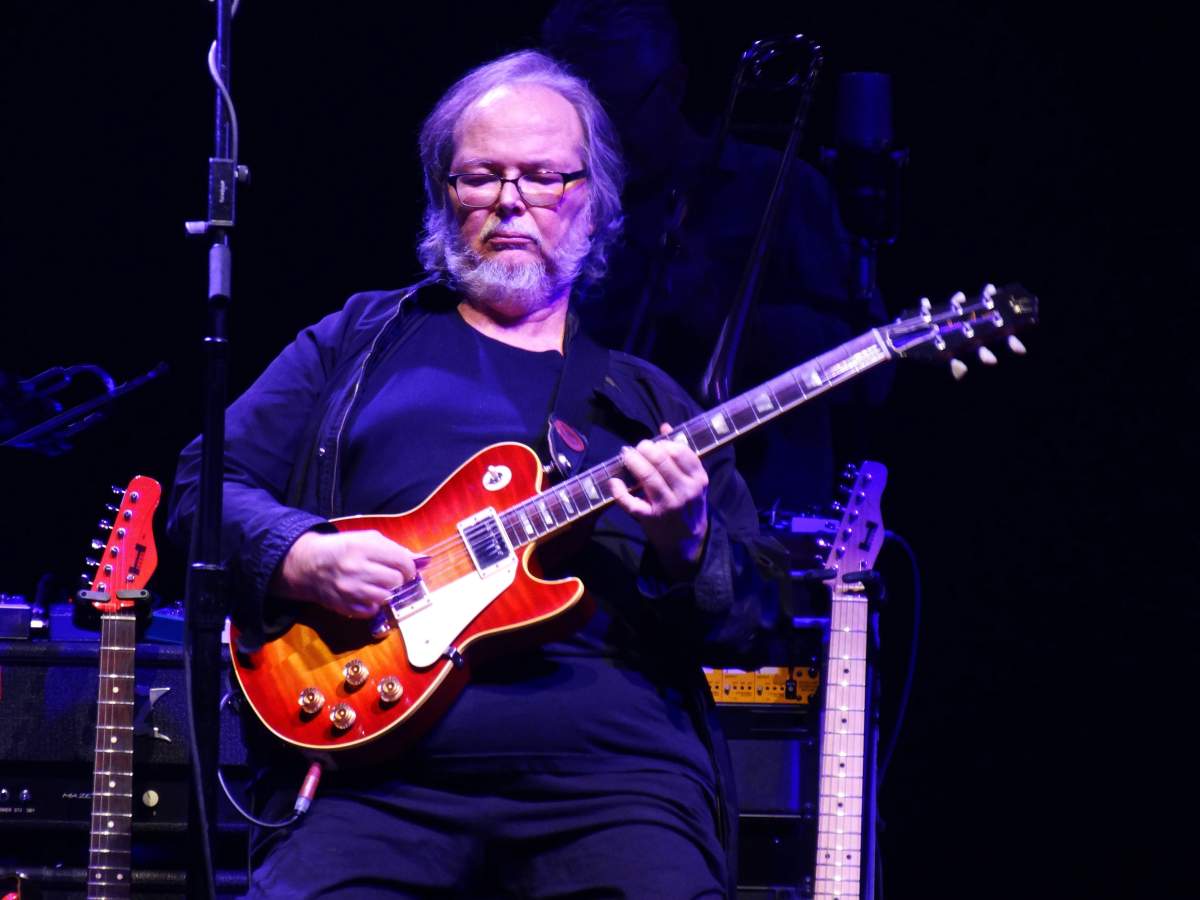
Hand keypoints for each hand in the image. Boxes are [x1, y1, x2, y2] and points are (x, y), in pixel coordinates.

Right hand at [271, 530, 426, 617]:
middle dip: (399, 580)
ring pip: (386, 597)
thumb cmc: (342, 549)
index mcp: (363, 547)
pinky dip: (375, 605)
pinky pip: (372, 610)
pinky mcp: (344, 605)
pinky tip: (368, 595)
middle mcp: (356, 568)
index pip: (401, 561)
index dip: (409, 567)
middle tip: (393, 577)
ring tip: (381, 586)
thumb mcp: (367, 539)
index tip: (407, 570)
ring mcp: (349, 589)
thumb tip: (421, 561)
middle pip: (396, 580)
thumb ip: (394, 549)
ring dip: (388, 593)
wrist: (308, 565)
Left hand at [610, 423, 708, 579]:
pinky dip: (619, 491)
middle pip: (661, 460)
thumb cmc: (688, 505)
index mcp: (698, 479)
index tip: (653, 445)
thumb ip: (681, 454)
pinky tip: (614, 482)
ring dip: (632, 461)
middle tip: (636, 449)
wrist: (687, 542)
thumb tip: (665, 426)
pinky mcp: (651, 519)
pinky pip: (631, 503)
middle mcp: (685, 491)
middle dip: (644, 448)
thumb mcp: (692, 480)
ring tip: (626, 456)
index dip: (662, 443)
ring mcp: (668, 506)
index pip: (679, 451)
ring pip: (647, 476)